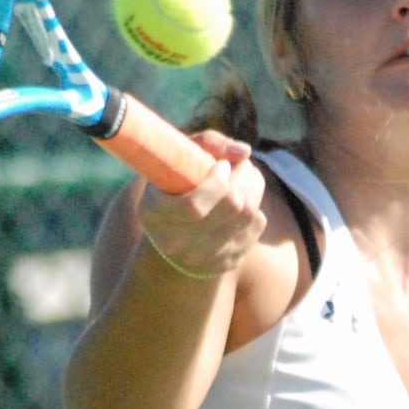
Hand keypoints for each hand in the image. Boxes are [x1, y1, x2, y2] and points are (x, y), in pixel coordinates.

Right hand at [137, 130, 266, 278]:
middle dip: (242, 178)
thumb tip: (245, 152)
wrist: (169, 232)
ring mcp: (199, 258)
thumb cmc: (174, 183)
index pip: (194, 206)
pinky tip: (243, 202)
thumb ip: (208, 144)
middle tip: (239, 165)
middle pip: (230, 208)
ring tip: (244, 178)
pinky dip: (255, 210)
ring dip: (253, 190)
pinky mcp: (223, 264)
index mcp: (154, 214)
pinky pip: (255, 230)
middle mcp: (174, 243)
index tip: (222, 165)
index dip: (217, 182)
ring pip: (247, 217)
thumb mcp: (178, 158)